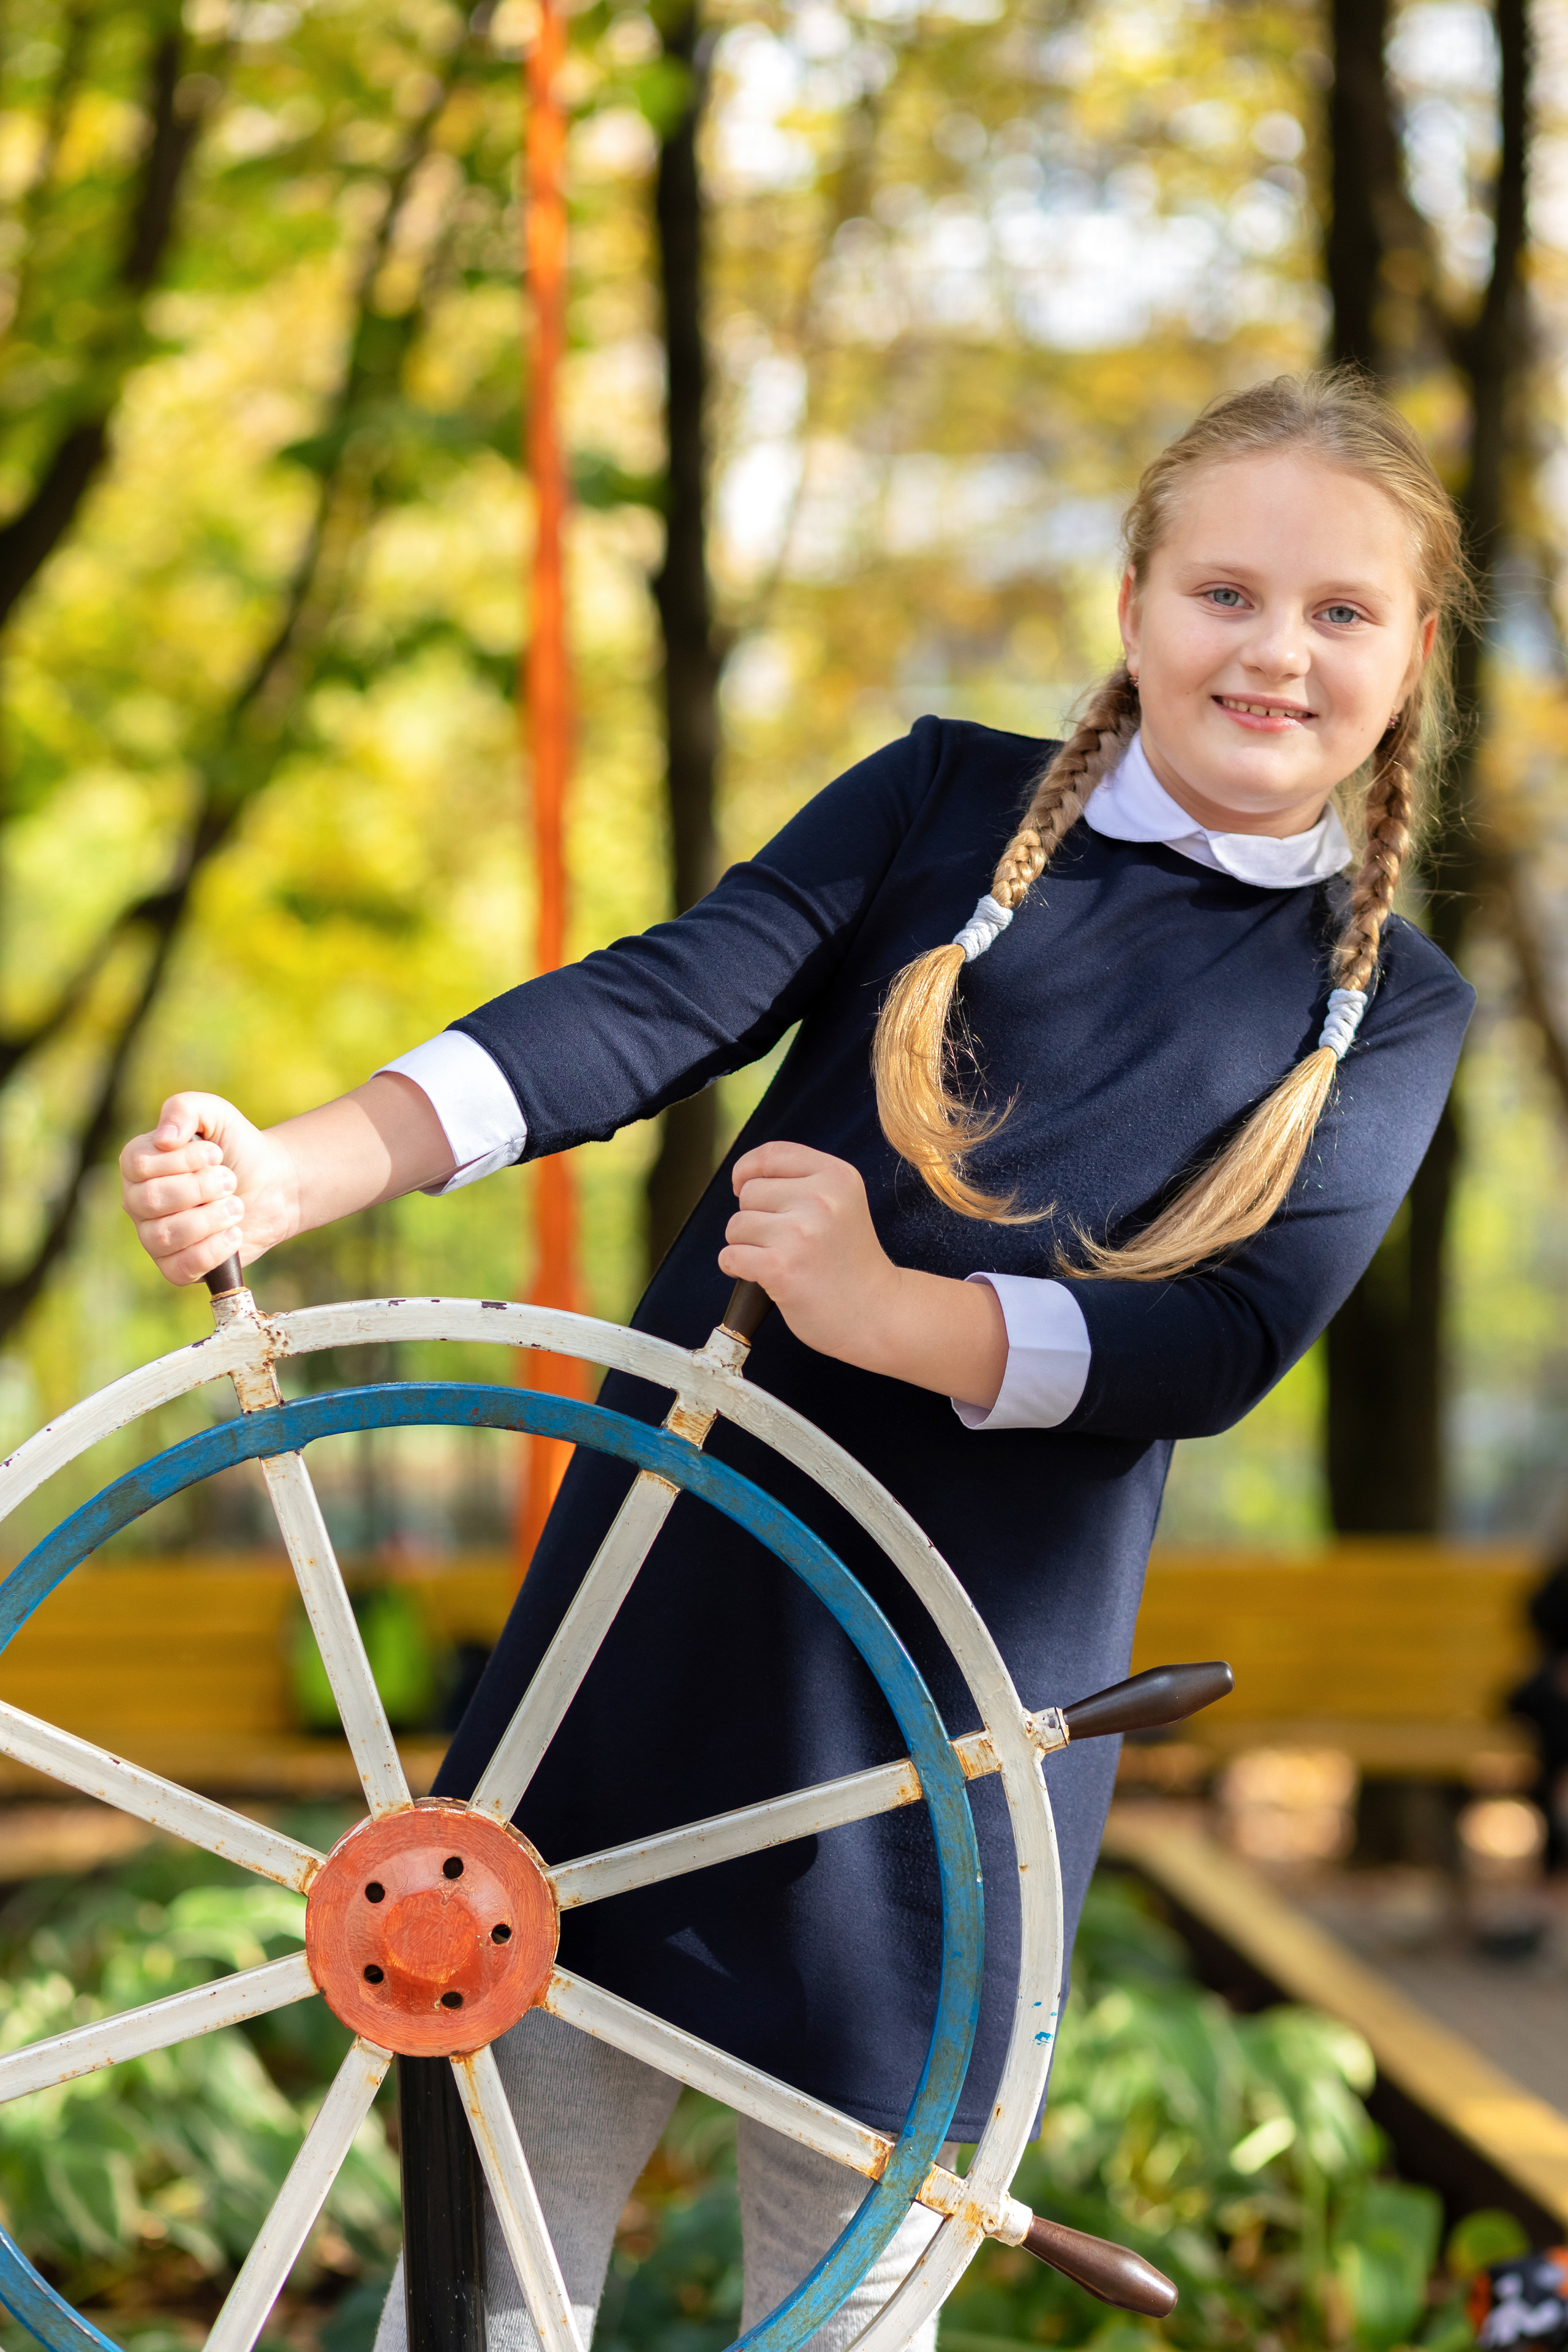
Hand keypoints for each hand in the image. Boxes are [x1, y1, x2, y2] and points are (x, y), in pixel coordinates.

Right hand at [120, 1093, 299, 1286]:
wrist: (273, 1186)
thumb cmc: (237, 1149)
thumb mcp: (216, 1114)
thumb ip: (185, 1109)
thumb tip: (163, 1138)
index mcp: (138, 1164)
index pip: (139, 1164)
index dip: (182, 1160)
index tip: (216, 1154)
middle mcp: (138, 1202)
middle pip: (150, 1201)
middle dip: (200, 1189)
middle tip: (230, 1180)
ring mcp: (154, 1237)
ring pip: (163, 1236)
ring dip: (210, 1219)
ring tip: (236, 1206)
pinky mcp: (176, 1266)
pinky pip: (178, 1269)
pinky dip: (211, 1252)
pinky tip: (234, 1234)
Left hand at [717, 1140, 1006, 1407]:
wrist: (878, 1312)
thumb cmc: (851, 1261)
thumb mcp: (842, 1204)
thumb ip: (802, 1183)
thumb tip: (743, 1180)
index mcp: (836, 1176)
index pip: (771, 1154)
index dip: (747, 1169)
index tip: (743, 1186)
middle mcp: (820, 1199)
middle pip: (749, 1192)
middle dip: (754, 1217)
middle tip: (782, 1241)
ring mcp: (799, 1233)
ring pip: (736, 1225)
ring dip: (745, 1245)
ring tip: (777, 1259)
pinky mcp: (780, 1267)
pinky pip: (730, 1256)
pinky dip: (736, 1268)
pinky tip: (762, 1276)